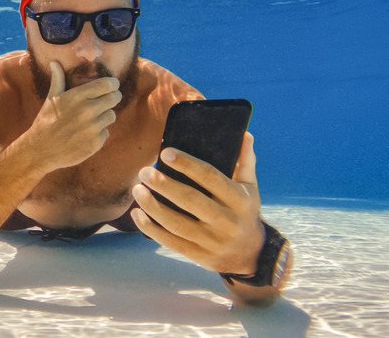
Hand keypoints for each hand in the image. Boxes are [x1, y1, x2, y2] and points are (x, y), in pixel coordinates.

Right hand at [26, 61, 121, 170]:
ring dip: (104, 117)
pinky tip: (84, 135)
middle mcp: (88, 110)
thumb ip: (58, 79)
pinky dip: (98, 134)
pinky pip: (106, 132)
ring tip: (88, 121)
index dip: (113, 84)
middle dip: (112, 98)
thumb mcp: (51, 98)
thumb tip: (54, 62)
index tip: (112, 87)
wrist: (40, 150)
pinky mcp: (96, 142)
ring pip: (112, 115)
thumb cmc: (46, 121)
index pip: (108, 84)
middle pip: (115, 98)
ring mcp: (93, 127)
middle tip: (105, 102)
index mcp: (78, 96)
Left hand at [131, 132, 264, 274]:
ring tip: (137, 189)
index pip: (211, 178)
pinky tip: (137, 214)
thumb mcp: (250, 187)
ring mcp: (212, 241)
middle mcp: (226, 221)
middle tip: (144, 171)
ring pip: (177, 223)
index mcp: (239, 199)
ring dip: (153, 206)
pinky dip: (151, 229)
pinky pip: (171, 242)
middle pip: (190, 200)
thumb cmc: (244, 211)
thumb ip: (245, 161)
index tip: (166, 153)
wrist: (251, 254)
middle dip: (164, 185)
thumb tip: (244, 133)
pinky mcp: (199, 255)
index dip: (188, 165)